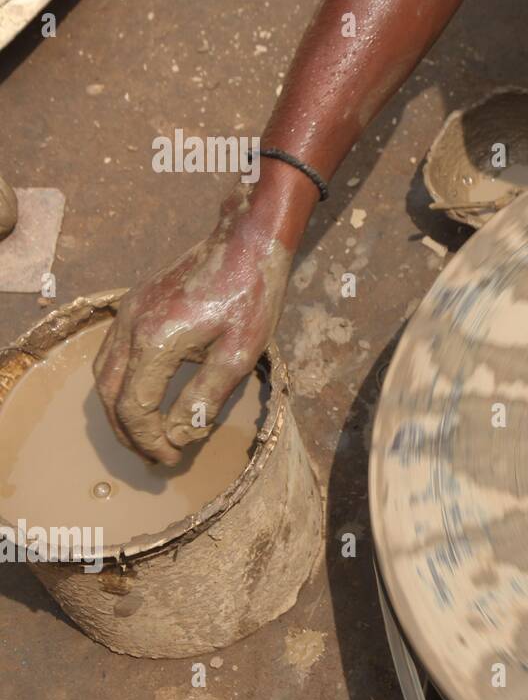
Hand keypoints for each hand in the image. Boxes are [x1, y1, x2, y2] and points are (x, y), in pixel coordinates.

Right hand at [93, 189, 292, 464]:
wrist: (246, 241)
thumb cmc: (251, 295)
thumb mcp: (239, 354)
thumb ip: (205, 397)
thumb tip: (179, 435)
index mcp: (156, 342)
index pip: (135, 408)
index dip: (149, 440)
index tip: (172, 458)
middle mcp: (130, 326)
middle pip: (110, 396)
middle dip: (130, 432)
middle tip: (157, 456)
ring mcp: (128, 312)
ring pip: (105, 374)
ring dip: (121, 410)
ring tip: (147, 435)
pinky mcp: (134, 303)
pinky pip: (112, 353)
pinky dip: (121, 383)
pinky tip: (142, 396)